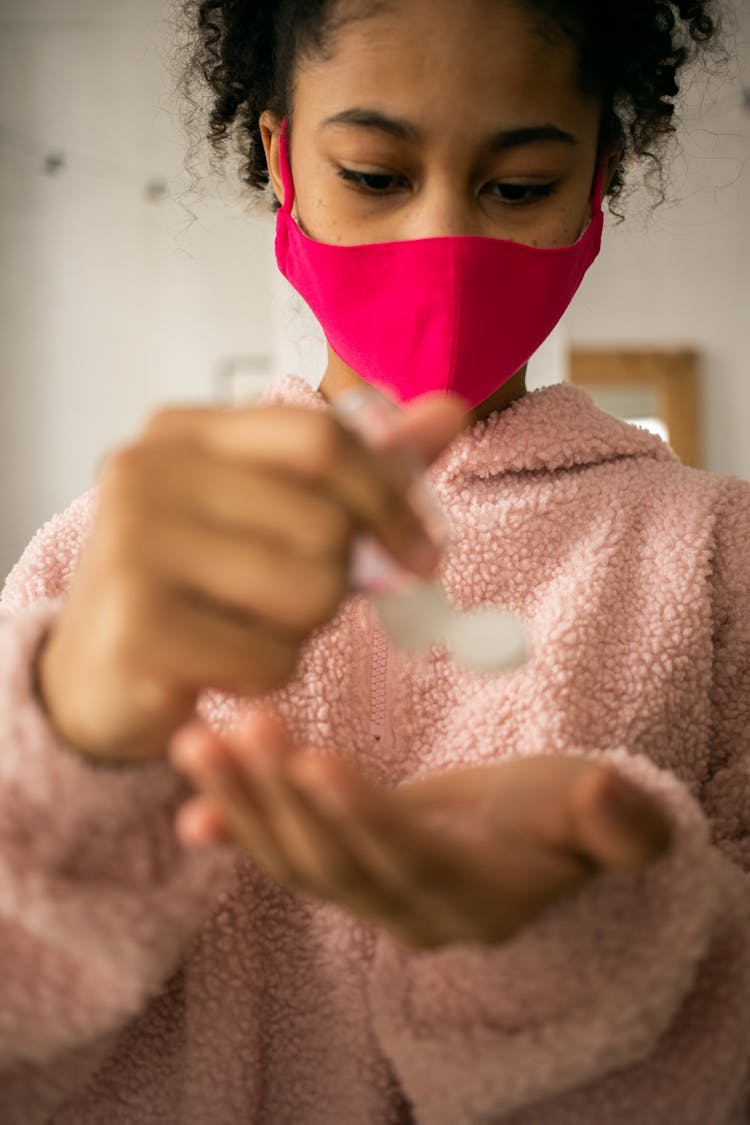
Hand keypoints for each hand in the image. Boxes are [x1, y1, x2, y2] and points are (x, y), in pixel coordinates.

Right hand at [35, 392, 465, 764]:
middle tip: (288, 602)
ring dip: (303, 630)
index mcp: (182, 432)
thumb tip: (451, 410)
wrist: (96, 680)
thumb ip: (358, 468)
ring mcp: (132, 547)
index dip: (390, 498)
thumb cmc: (193, 589)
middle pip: (327, 524)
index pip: (322, 437)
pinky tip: (221, 666)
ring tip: (248, 627)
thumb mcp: (270, 513)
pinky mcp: (138, 627)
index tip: (422, 551)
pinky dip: (268, 675)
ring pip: (311, 591)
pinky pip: (273, 658)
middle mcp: (146, 473)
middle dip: (336, 581)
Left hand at [168, 711, 672, 949]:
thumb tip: (614, 798)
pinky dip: (236, 834)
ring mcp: (370, 900)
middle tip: (236, 727)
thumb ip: (616, 819)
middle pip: (336, 861)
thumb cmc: (564, 820)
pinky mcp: (341, 875)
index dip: (363, 816)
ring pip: (295, 861)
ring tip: (195, 743)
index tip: (313, 761)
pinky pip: (283, 861)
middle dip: (280, 797)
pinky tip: (191, 810)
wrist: (528, 851)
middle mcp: (411, 912)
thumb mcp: (600, 815)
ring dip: (243, 804)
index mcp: (476, 895)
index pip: (411, 858)